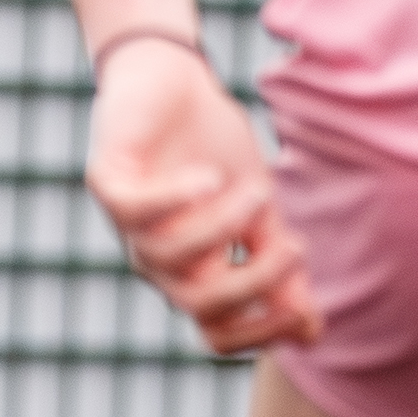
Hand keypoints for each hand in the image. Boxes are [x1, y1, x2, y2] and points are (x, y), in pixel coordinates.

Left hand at [88, 39, 320, 359]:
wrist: (172, 82)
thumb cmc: (213, 149)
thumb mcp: (259, 210)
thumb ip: (277, 266)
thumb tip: (311, 330)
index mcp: (194, 271)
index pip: (216, 334)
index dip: (259, 334)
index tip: (306, 311)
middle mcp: (157, 259)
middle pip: (198, 305)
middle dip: (253, 282)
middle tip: (293, 247)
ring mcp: (127, 224)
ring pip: (170, 255)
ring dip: (223, 226)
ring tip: (254, 190)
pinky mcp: (107, 183)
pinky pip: (132, 211)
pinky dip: (175, 199)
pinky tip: (207, 178)